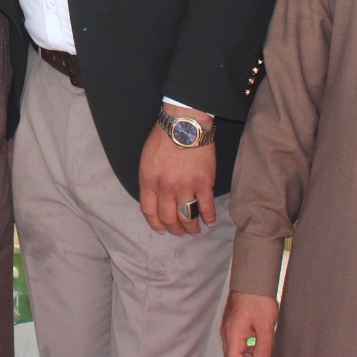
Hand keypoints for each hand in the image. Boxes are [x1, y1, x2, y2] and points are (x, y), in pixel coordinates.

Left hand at [138, 115, 216, 235]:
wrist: (185, 124)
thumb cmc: (164, 137)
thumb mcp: (147, 159)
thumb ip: (150, 179)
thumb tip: (156, 197)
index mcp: (148, 181)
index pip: (149, 211)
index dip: (155, 224)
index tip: (161, 230)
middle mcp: (165, 188)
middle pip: (168, 217)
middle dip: (174, 229)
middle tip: (179, 233)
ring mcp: (185, 187)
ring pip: (187, 217)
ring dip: (191, 228)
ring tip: (194, 231)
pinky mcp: (204, 184)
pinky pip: (206, 207)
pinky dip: (209, 217)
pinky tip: (210, 221)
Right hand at [221, 290, 278, 356]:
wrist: (252, 279)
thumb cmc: (258, 300)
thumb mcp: (266, 326)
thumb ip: (263, 348)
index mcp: (233, 336)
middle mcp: (228, 334)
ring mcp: (230, 329)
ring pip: (238, 353)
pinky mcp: (235, 325)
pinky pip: (240, 345)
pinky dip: (250, 352)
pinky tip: (262, 353)